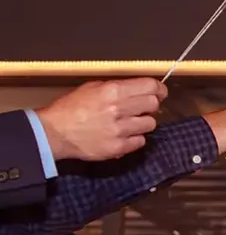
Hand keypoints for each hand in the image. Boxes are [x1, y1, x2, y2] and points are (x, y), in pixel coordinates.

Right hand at [36, 78, 165, 160]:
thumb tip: (137, 88)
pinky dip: (135, 138)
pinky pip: (140, 141)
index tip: (160, 91)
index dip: (159, 89)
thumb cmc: (70, 109)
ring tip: (129, 122)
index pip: (149, 86)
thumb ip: (116, 88)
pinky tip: (124, 134)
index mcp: (111, 91)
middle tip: (143, 107)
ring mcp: (120, 130)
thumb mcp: (91, 88)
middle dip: (151, 105)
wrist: (55, 132)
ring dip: (143, 122)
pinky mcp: (119, 147)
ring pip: (150, 124)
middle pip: (153, 105)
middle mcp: (118, 109)